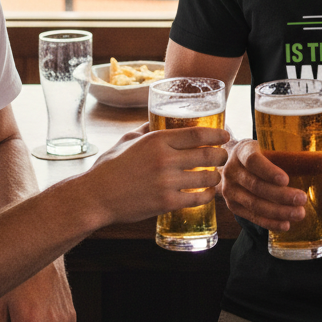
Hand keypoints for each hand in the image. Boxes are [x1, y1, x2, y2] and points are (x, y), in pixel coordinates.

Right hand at [86, 123, 229, 223]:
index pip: (198, 134)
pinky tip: (207, 194)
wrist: (95, 197)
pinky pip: (196, 199)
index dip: (217, 135)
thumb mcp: (128, 140)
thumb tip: (161, 119)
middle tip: (223, 156)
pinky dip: (207, 196)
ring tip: (215, 176)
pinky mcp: (165, 202)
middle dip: (221, 155)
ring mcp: (166, 182)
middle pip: (207, 155)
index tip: (225, 136)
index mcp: (157, 140)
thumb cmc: (110, 167)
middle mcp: (165, 159)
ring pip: (206, 178)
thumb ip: (148, 129)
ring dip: (215, 177)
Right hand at [221, 139, 321, 230]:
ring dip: (278, 211)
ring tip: (299, 214)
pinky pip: (252, 217)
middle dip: (281, 196)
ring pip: (255, 204)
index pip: (253, 160)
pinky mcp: (233, 206)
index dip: (269, 171)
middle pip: (257, 186)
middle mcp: (233, 171)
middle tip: (302, 199)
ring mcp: (230, 190)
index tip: (286, 179)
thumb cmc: (262, 153)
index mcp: (243, 151)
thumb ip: (302, 153)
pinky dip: (270, 222)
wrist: (235, 163)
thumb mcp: (273, 146)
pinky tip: (286, 224)